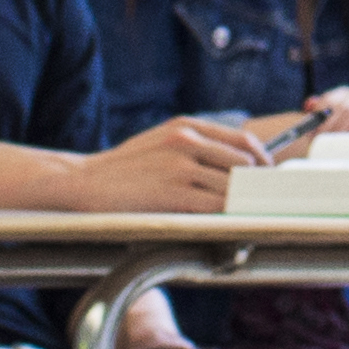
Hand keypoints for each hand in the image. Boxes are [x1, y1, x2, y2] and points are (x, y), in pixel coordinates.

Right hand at [77, 117, 261, 215]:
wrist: (83, 181)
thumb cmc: (122, 168)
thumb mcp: (160, 141)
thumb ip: (194, 146)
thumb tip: (234, 164)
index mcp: (186, 126)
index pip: (243, 140)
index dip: (262, 162)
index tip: (265, 179)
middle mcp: (187, 140)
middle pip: (244, 164)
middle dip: (255, 185)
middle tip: (258, 202)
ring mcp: (181, 166)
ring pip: (233, 186)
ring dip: (241, 203)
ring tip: (242, 216)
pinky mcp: (173, 193)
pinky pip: (216, 206)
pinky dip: (227, 215)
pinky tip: (226, 222)